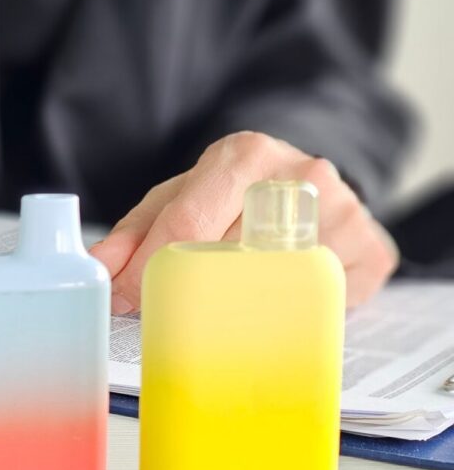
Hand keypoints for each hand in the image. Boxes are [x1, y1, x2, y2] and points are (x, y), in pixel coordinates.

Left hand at [87, 131, 398, 312]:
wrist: (308, 182)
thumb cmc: (231, 195)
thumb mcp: (178, 198)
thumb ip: (133, 232)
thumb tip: (97, 268)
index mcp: (244, 154)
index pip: (186, 224)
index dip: (149, 270)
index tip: (125, 301)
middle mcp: (299, 176)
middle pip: (227, 258)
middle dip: (189, 292)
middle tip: (169, 315)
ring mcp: (343, 213)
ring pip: (274, 284)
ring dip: (240, 308)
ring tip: (222, 311)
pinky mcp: (372, 252)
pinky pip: (319, 302)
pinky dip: (290, 314)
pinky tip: (275, 305)